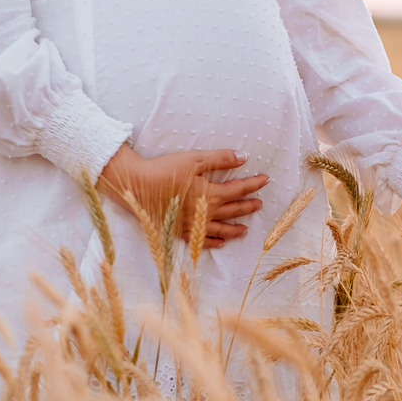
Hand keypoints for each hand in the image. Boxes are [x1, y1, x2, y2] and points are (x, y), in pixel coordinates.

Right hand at [97, 145, 268, 248]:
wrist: (135, 186)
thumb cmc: (164, 170)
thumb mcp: (195, 159)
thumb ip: (221, 159)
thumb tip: (244, 157)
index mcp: (211, 194)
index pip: (239, 190)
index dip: (254, 184)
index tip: (266, 180)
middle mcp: (205, 213)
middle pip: (233, 211)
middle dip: (248, 207)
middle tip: (259, 204)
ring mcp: (192, 225)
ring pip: (220, 230)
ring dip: (235, 229)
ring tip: (245, 230)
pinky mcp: (179, 231)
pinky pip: (200, 241)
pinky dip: (213, 243)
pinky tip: (220, 244)